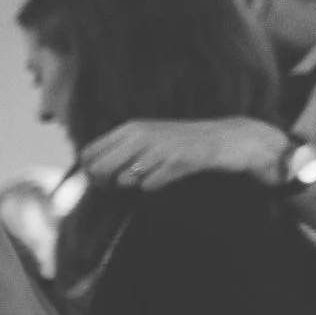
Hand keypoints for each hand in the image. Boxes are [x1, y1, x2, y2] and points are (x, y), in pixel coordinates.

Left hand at [80, 118, 283, 191]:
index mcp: (129, 128)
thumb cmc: (182, 144)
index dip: (89, 173)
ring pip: (123, 179)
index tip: (102, 181)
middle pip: (99, 169)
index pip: (88, 154)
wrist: (227, 139)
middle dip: (105, 183)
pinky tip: (169, 175)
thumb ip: (120, 152)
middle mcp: (139, 134)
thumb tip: (90, 174)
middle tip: (123, 186)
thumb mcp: (147, 140)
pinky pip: (149, 186)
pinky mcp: (175, 160)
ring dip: (133, 185)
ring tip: (152, 175)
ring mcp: (158, 146)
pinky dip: (155, 186)